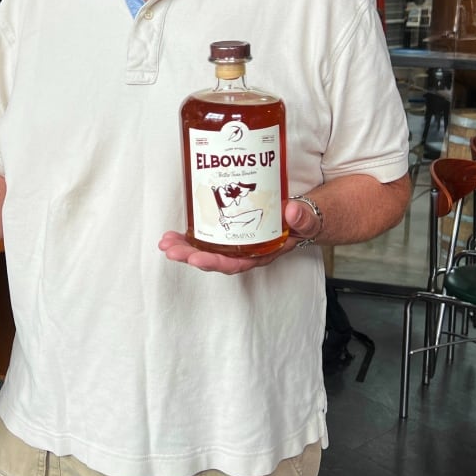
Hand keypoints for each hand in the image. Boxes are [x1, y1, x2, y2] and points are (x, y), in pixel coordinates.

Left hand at [159, 197, 322, 273]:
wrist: (307, 214)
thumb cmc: (305, 222)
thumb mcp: (309, 221)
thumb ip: (304, 219)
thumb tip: (292, 212)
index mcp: (263, 253)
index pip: (236, 263)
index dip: (214, 262)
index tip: (196, 259)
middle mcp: (247, 250)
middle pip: (214, 257)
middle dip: (190, 255)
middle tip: (170, 249)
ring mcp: (238, 241)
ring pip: (208, 248)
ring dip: (185, 246)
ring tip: (166, 241)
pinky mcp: (233, 228)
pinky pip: (210, 234)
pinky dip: (192, 234)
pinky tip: (177, 232)